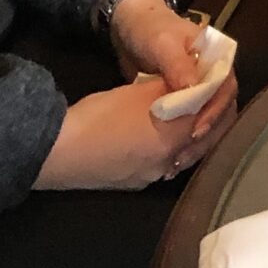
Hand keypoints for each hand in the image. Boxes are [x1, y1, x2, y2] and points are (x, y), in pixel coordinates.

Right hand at [34, 78, 211, 190]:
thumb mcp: (140, 92)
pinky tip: (156, 136)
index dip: (213, 100)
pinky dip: (166, 149)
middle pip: (200, 142)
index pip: (209, 119)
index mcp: (174, 141)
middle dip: (206, 122)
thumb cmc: (99, 116)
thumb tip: (193, 84)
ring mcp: (149, 178)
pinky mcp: (131, 183)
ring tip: (182, 116)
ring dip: (186, 138)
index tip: (211, 84)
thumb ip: (173, 88)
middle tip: (202, 100)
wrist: (55, 151)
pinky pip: (160, 164)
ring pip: (181, 156)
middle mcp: (167, 165)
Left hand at [110, 0, 240, 146]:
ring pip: (208, 121)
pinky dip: (183, 142)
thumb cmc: (149, 29)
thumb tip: (194, 90)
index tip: (195, 131)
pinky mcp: (184, 103)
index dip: (215, 111)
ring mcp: (199, 91)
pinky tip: (169, 159)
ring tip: (175, 163)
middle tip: (183, 155)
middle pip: (222, 110)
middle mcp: (214, 77)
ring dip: (196, 144)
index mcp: (217, 58)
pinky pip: (190, 125)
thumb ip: (177, 64)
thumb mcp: (162, 43)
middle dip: (206, 135)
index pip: (226, 88)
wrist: (129, 28)